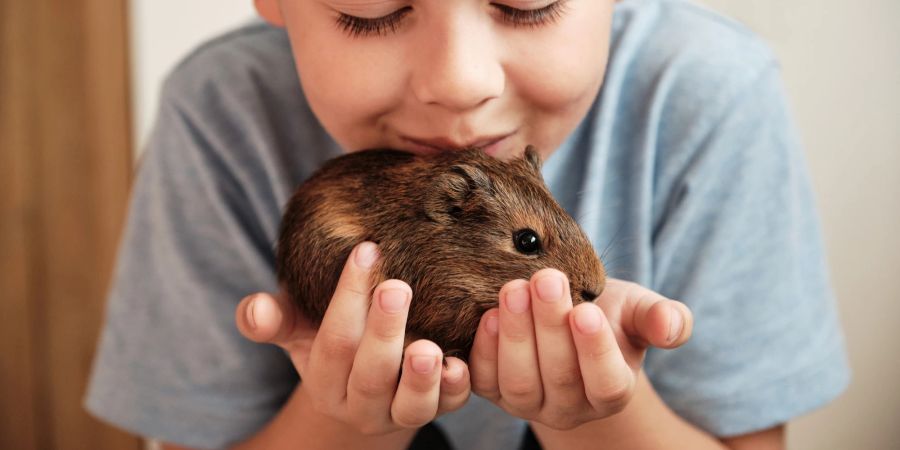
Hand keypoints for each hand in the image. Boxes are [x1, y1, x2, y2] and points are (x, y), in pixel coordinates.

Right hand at [234, 242, 470, 434]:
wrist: (371, 376)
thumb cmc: (335, 336)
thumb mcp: (300, 327)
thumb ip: (273, 318)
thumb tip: (255, 308)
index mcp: (325, 382)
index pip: (333, 343)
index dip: (347, 298)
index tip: (366, 250)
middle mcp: (361, 405)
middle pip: (371, 375)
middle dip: (383, 332)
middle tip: (396, 288)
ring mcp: (400, 412)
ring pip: (410, 406)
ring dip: (421, 377)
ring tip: (428, 347)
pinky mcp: (439, 409)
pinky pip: (451, 407)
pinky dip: (459, 386)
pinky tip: (464, 361)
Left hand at [468, 269, 692, 429]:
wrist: (564, 313)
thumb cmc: (606, 312)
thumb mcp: (637, 310)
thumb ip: (661, 318)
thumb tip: (673, 327)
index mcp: (611, 391)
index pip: (607, 383)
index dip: (596, 351)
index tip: (586, 311)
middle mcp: (570, 407)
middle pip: (560, 377)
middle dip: (550, 327)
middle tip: (546, 280)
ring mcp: (528, 403)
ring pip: (520, 383)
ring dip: (515, 335)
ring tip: (514, 289)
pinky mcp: (492, 391)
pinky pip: (484, 380)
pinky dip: (484, 350)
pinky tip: (488, 313)